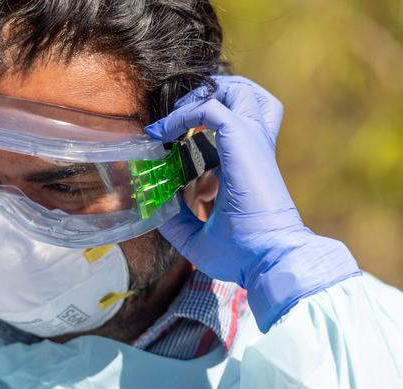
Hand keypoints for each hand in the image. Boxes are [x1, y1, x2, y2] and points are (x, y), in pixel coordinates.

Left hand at [145, 76, 359, 330]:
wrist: (269, 259)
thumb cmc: (243, 255)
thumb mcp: (198, 238)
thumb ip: (178, 221)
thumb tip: (157, 207)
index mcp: (248, 167)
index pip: (234, 128)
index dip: (201, 127)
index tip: (166, 143)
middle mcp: (254, 149)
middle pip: (248, 97)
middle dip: (212, 94)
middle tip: (179, 116)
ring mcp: (252, 142)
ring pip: (239, 91)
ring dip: (203, 94)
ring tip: (175, 115)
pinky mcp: (243, 141)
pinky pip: (210, 108)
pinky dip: (183, 114)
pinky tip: (162, 134)